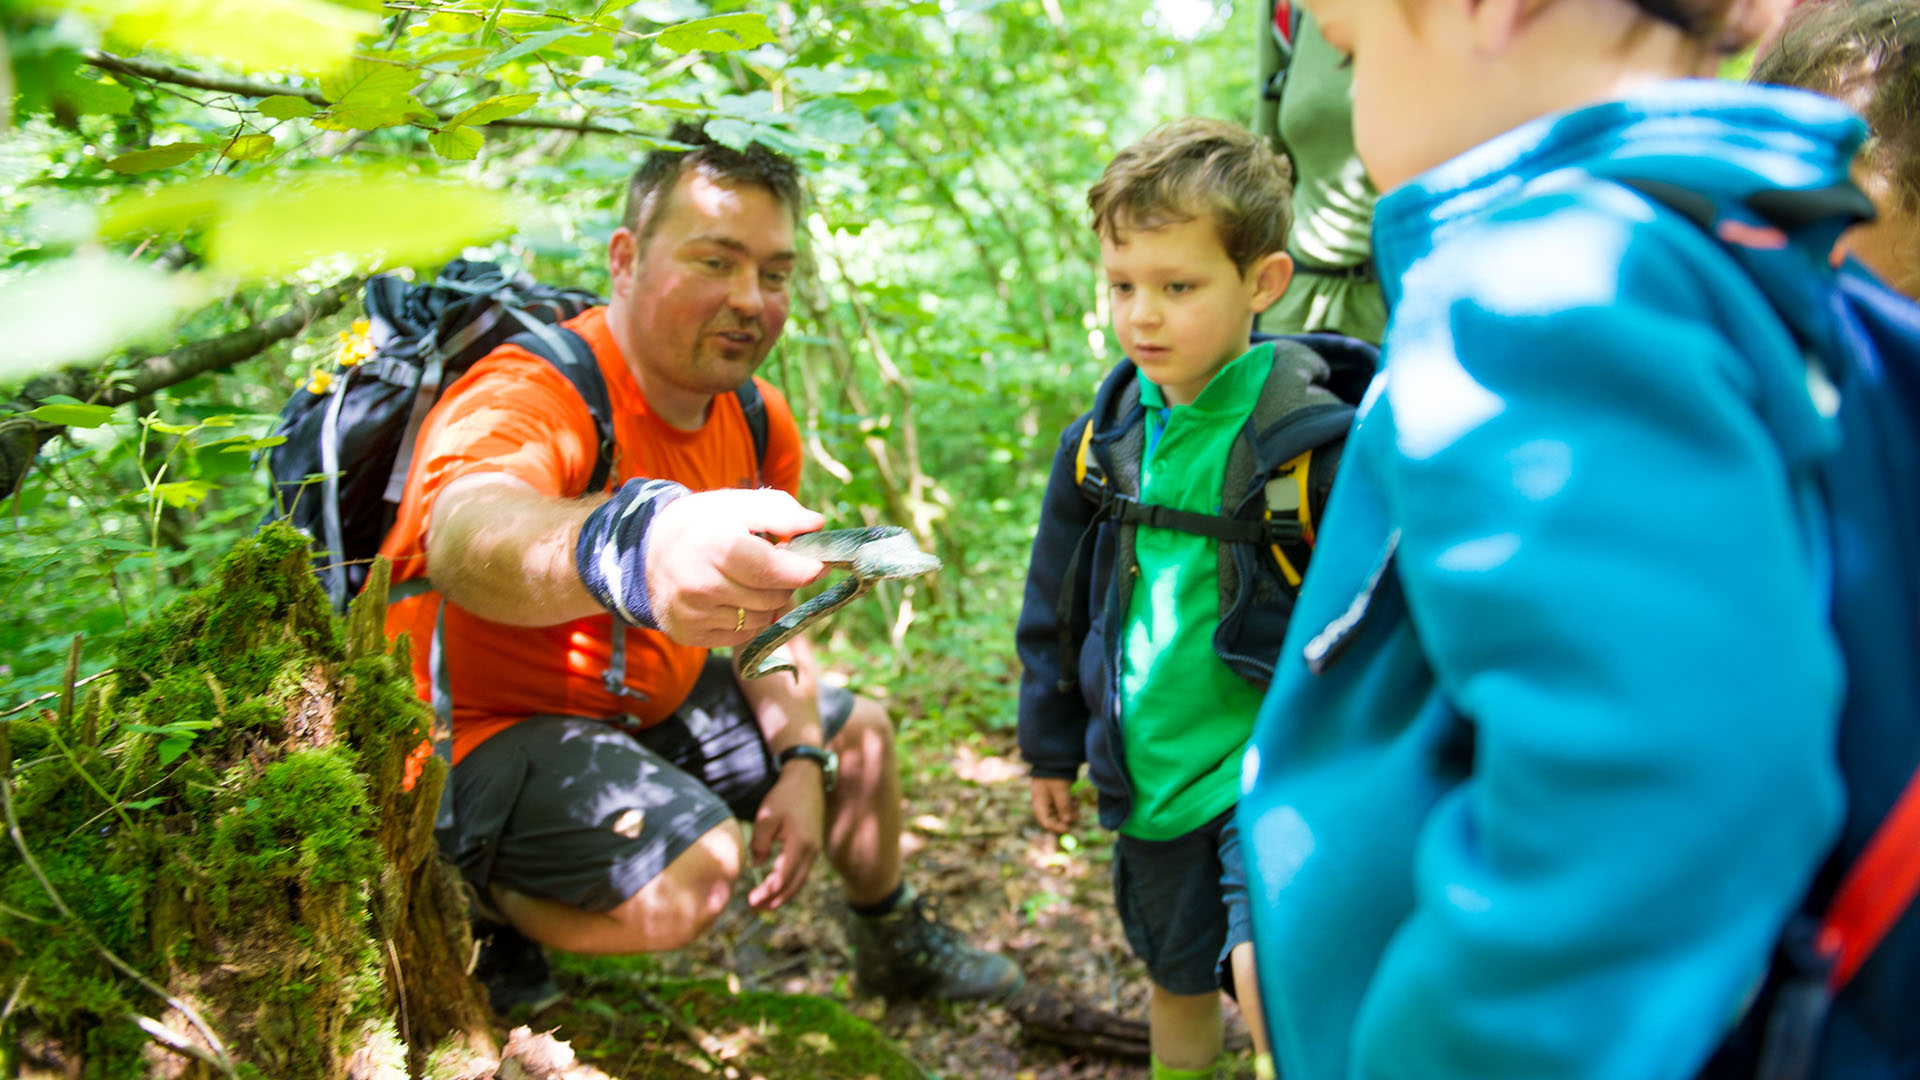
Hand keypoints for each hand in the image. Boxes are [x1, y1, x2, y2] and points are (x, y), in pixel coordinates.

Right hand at [645, 488, 826, 646]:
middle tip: (776, 566)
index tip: (819, 564)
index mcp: (715, 546)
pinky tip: (731, 598)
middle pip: (772, 597)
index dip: (803, 570)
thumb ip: (781, 511)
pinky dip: (746, 619)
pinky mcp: (689, 634)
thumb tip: (818, 525)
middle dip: (785, 583)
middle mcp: (701, 584)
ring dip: (766, 601)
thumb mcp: (737, 504)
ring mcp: (693, 613)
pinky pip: (740, 635)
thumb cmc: (702, 523)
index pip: (773, 570)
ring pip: (760, 619)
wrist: (647, 550)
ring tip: (748, 580)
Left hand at [748, 759, 825, 910]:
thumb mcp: (766, 817)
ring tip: (764, 904)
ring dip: (782, 894)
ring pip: (799, 880)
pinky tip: (775, 887)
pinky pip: (801, 871)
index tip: (751, 900)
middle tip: (755, 908)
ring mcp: (814, 849)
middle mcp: (811, 850)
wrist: (807, 780)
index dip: (768, 892)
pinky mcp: (812, 847)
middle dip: (775, 900)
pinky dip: (788, 883)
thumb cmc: (785, 796)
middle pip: (794, 885)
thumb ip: (760, 843)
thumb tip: (757, 865)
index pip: (784, 877)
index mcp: (800, 844)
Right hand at [1030, 777, 1076, 833]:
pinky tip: (1076, 798)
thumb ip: (1064, 807)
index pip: (1045, 821)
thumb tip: (1068, 821)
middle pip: (1053, 817)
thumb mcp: (1060, 791)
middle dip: (1065, 818)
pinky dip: (1070, 803)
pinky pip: (1063, 802)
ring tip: (1077, 804)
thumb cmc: (1055, 774)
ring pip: (1060, 810)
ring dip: (1069, 810)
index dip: (1056, 827)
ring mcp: (1050, 796)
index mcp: (1039, 802)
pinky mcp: (1057, 791)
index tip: (1068, 828)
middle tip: (1077, 816)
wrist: (1056, 756)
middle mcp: (1043, 801)